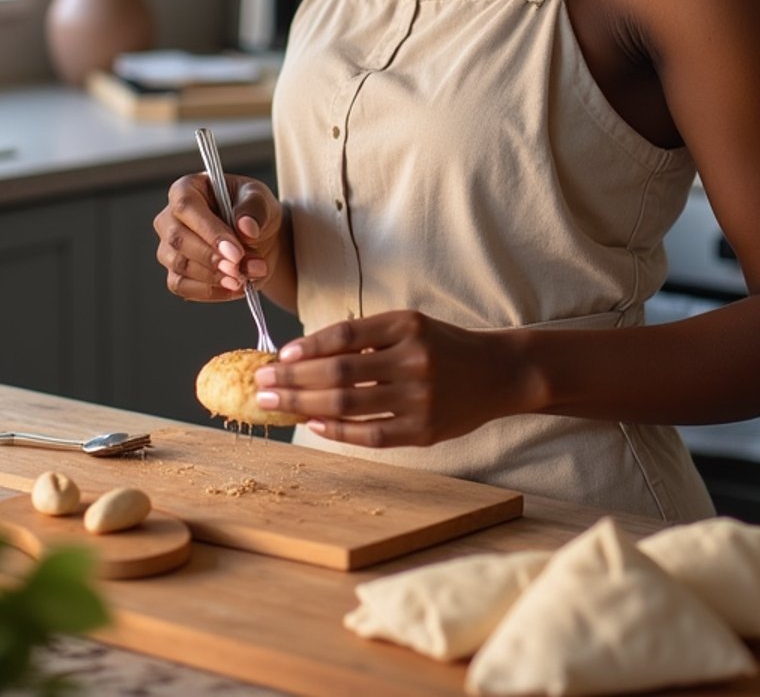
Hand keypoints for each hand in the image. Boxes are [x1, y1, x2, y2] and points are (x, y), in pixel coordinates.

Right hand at [154, 172, 284, 302]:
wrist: (260, 239)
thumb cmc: (253, 210)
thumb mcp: (260, 199)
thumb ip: (254, 209)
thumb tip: (246, 228)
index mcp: (186, 189)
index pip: (186, 207)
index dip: (209, 231)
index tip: (236, 252)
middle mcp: (170, 218)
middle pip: (178, 240)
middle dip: (212, 259)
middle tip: (241, 269)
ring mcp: (169, 247)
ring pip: (179, 266)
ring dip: (215, 277)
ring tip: (247, 277)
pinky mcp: (175, 273)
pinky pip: (182, 287)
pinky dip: (210, 292)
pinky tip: (235, 288)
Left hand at [253, 309, 524, 446]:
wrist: (498, 372)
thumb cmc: (444, 346)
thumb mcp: (411, 326)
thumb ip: (367, 338)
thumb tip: (305, 355)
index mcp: (407, 325)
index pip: (345, 334)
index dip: (307, 346)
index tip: (278, 356)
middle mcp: (413, 359)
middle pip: (339, 371)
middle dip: (292, 379)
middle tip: (260, 383)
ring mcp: (419, 397)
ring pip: (348, 403)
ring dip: (304, 404)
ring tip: (275, 404)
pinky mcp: (424, 430)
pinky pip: (370, 433)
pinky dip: (337, 430)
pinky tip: (313, 424)